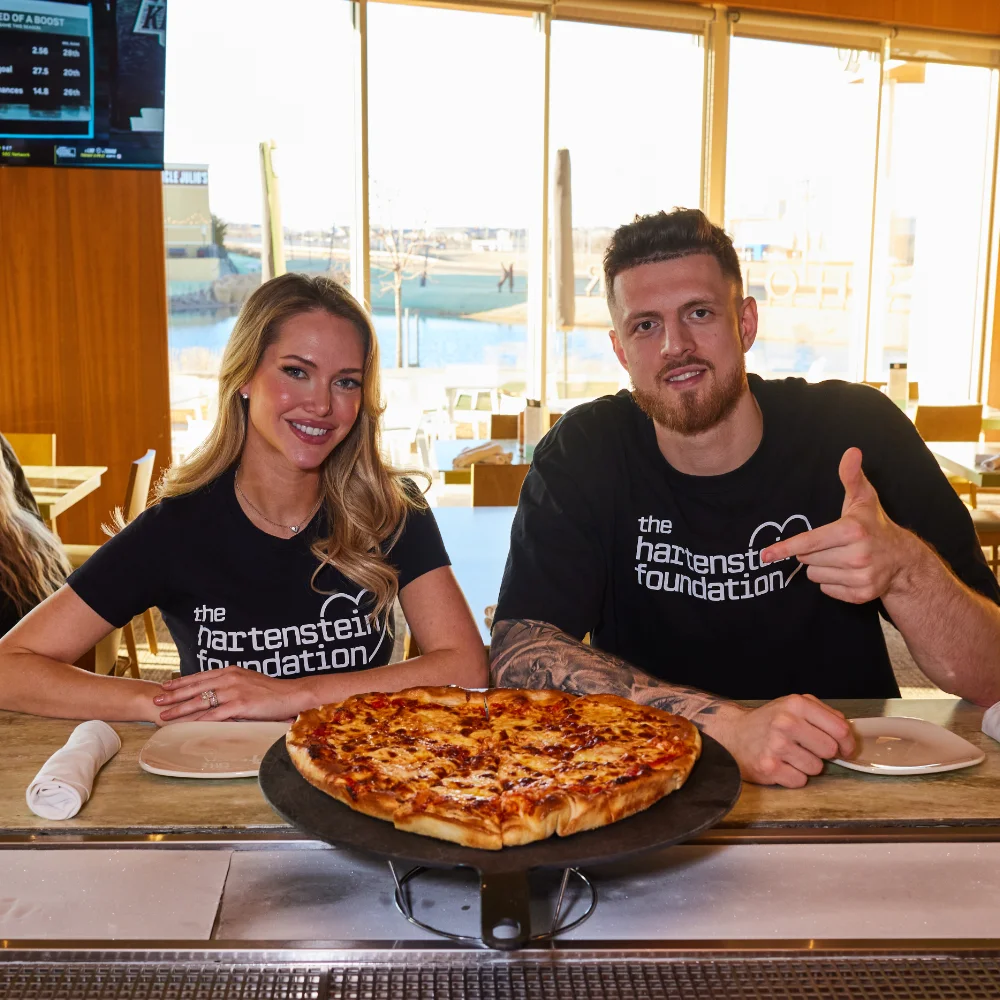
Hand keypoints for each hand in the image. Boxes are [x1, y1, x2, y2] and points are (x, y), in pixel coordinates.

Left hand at [153, 665, 301, 722]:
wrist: (293, 694)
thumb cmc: (273, 691)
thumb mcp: (249, 682)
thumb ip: (232, 685)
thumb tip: (218, 694)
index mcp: (231, 672)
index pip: (200, 676)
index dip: (181, 682)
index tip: (165, 686)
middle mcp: (229, 678)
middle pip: (195, 687)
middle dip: (173, 695)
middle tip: (156, 700)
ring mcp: (234, 691)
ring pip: (200, 701)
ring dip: (180, 709)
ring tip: (164, 715)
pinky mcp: (240, 705)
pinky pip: (214, 715)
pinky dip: (199, 721)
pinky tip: (187, 726)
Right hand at [708, 694, 854, 786]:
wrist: (733, 733)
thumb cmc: (768, 721)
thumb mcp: (793, 706)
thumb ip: (822, 713)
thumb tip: (847, 732)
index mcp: (796, 705)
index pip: (839, 729)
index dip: (848, 743)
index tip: (845, 749)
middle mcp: (785, 723)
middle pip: (830, 750)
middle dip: (824, 753)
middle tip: (809, 749)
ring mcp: (776, 746)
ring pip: (816, 768)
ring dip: (807, 765)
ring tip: (790, 755)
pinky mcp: (769, 767)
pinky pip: (800, 781)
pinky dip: (793, 776)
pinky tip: (781, 765)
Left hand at [761, 447, 918, 603]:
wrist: (902, 559)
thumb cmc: (874, 525)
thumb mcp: (863, 498)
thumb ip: (851, 476)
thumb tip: (851, 451)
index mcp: (852, 531)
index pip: (809, 542)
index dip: (785, 548)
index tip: (765, 555)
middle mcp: (857, 555)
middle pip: (807, 559)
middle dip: (811, 552)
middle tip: (831, 544)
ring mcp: (861, 577)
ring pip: (814, 575)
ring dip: (821, 567)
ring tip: (841, 557)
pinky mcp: (862, 595)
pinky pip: (826, 590)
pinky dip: (831, 582)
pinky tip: (848, 572)